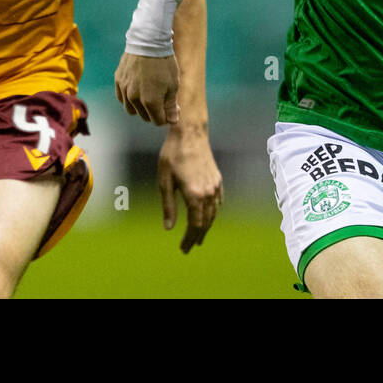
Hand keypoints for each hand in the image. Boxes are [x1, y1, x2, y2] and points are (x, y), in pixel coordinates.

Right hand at [114, 51, 180, 124]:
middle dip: (154, 112)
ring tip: (148, 94)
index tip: (170, 107)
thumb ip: (171, 105)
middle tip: (161, 98)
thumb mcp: (173, 85)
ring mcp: (124, 90)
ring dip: (140, 107)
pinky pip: (122, 98)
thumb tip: (173, 121)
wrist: (149, 42)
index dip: (166, 117)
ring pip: (131, 110)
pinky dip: (129, 98)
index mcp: (150, 101)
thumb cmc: (164, 63)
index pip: (157, 121)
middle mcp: (134, 99)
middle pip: (144, 117)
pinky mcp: (118, 81)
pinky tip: (137, 89)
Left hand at [159, 127, 222, 252]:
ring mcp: (215, 186)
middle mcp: (208, 193)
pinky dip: (213, 212)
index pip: (194, 225)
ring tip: (199, 236)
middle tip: (189, 247)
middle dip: (197, 236)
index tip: (183, 249)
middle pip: (206, 222)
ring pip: (213, 213)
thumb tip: (168, 228)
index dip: (189, 239)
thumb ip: (168, 206)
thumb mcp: (164, 181)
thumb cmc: (172, 155)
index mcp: (194, 195)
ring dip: (206, 226)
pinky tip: (209, 214)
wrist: (190, 134)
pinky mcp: (217, 179)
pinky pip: (218, 201)